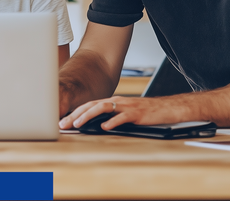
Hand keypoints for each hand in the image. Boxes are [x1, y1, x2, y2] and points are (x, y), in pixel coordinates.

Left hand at [59, 95, 189, 130]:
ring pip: (103, 108)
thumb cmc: (145, 113)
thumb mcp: (124, 114)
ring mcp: (126, 106)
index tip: (62, 121)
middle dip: (75, 114)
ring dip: (88, 116)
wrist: (167, 108)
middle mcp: (116, 101)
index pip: (88, 105)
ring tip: (78, 124)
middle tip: (63, 124)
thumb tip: (94, 126)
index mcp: (112, 102)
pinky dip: (112, 122)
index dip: (74, 112)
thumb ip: (110, 117)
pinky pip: (123, 117)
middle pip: (91, 105)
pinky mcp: (137, 113)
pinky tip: (105, 127)